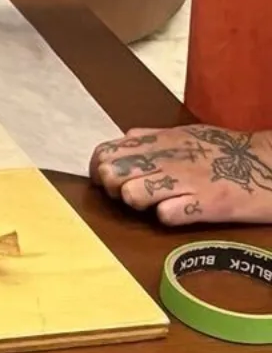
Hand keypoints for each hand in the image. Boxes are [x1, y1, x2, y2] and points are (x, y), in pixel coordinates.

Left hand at [91, 126, 271, 225]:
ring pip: (131, 194)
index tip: (104, 180)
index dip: (98, 168)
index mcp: (160, 140)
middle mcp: (167, 158)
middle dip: (112, 188)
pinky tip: (179, 212)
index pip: (106, 151)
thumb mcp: (186, 134)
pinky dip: (167, 217)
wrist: (270, 164)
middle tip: (129, 195)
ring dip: (137, 203)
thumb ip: (153, 138)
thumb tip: (124, 139)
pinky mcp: (204, 204)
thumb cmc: (227, 151)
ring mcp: (185, 181)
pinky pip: (165, 215)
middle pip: (112, 174)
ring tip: (155, 203)